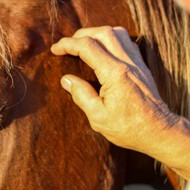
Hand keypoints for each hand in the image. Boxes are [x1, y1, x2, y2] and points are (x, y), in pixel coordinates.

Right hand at [51, 26, 189, 179]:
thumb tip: (66, 80)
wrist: (157, 131)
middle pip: (102, 33)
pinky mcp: (141, 67)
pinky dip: (111, 39)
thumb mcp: (97, 117)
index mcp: (114, 74)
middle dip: (80, 35)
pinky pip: (127, 42)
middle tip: (66, 46)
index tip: (55, 49)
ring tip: (82, 44)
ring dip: (97, 34)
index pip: (88, 48)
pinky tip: (103, 50)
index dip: (68, 45)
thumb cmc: (128, 128)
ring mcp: (137, 63)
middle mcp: (127, 63)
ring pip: (117, 33)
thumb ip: (81, 95)